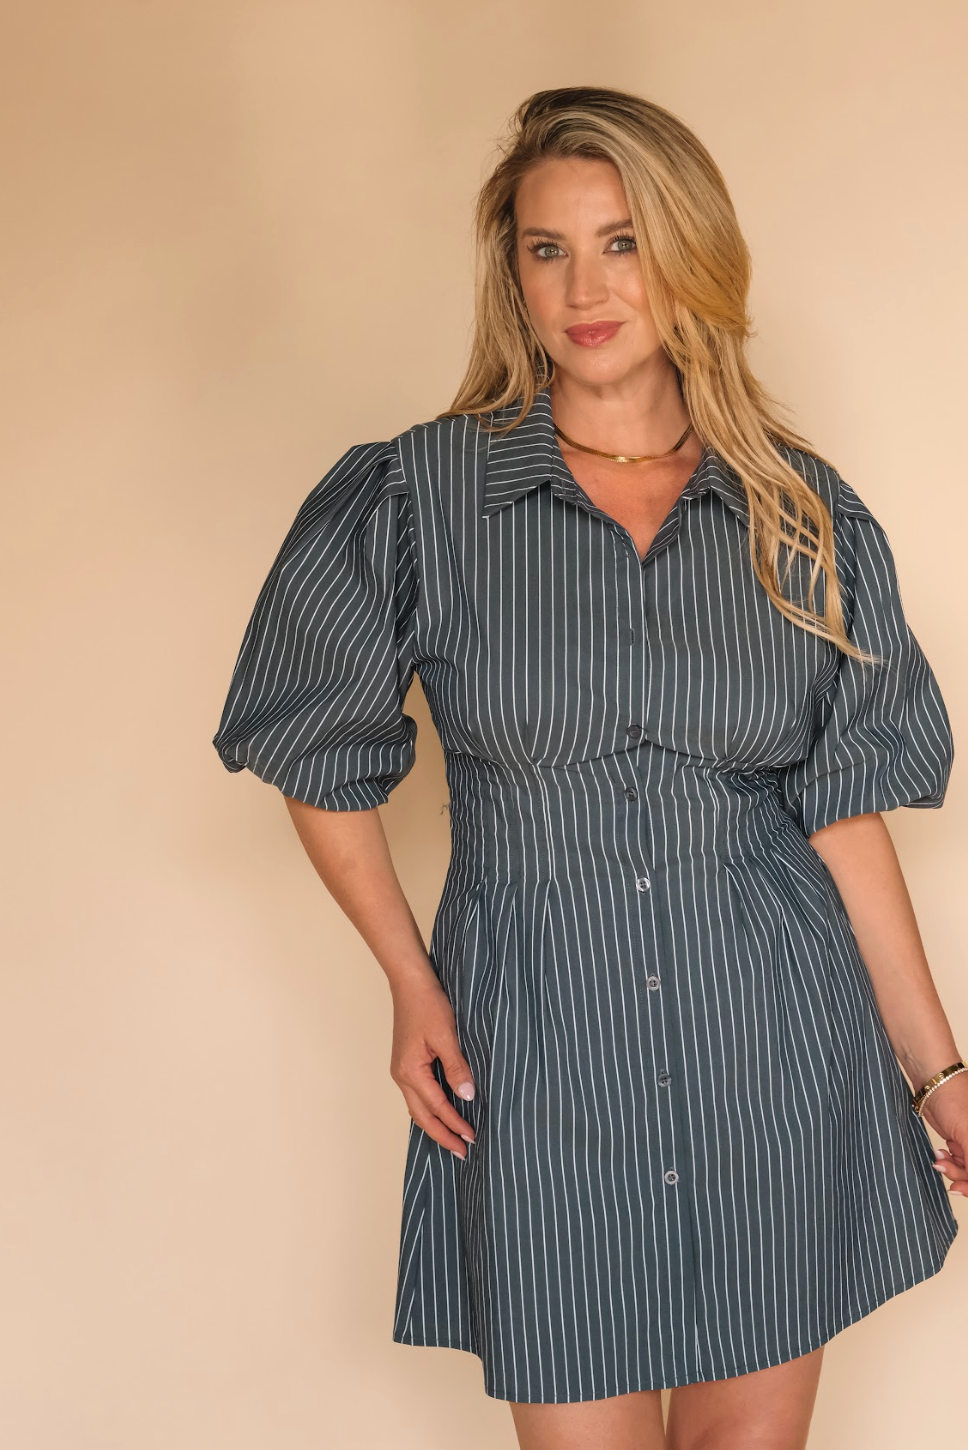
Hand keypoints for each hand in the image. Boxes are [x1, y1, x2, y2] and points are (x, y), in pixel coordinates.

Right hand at [389, 969, 476, 1160]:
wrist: (410, 983)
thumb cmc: (427, 1004)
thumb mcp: (447, 1036)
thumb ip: (457, 1068)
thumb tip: (468, 1097)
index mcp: (410, 1071)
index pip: (436, 1107)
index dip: (455, 1124)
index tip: (472, 1138)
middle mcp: (401, 1076)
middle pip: (422, 1116)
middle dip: (442, 1135)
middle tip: (462, 1152)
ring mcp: (401, 1070)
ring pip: (418, 1108)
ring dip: (436, 1124)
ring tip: (453, 1138)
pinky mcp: (406, 1064)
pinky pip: (417, 1095)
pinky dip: (431, 1109)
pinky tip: (442, 1113)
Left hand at [921, 1070, 967, 1197]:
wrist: (933, 1081)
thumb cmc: (953, 1097)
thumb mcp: (967, 1133)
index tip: (960, 1188)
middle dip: (962, 1175)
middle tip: (944, 1168)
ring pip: (967, 1169)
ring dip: (953, 1168)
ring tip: (940, 1156)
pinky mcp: (962, 1141)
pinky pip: (960, 1161)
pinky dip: (950, 1161)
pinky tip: (941, 1153)